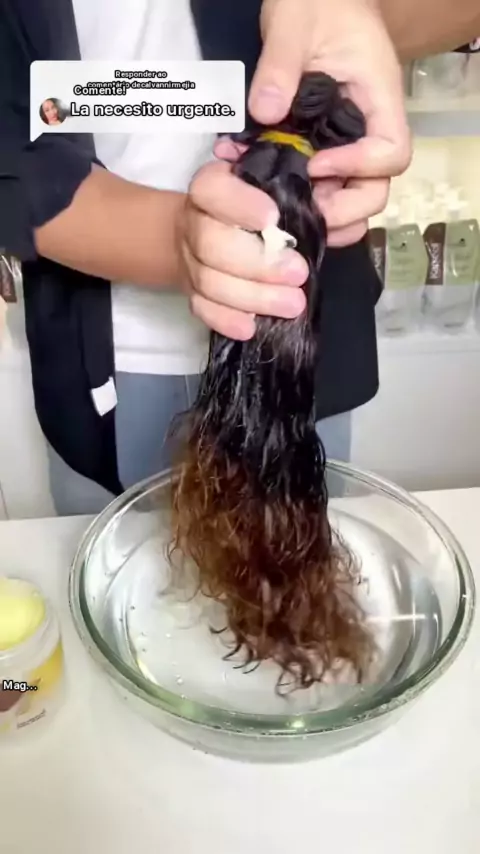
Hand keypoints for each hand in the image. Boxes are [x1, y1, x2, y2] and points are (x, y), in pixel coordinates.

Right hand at [180, 161, 308, 339]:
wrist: (209, 231)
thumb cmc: (252, 206)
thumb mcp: (269, 187)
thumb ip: (288, 191)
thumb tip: (323, 199)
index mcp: (211, 187)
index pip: (214, 190)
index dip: (240, 205)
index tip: (273, 218)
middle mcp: (194, 221)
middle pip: (211, 243)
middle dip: (258, 263)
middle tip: (299, 274)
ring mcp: (190, 260)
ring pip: (209, 281)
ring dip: (253, 297)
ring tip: (293, 304)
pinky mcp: (192, 291)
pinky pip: (202, 309)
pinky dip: (226, 319)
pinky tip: (250, 328)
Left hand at [215, 0, 410, 246]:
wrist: (314, 1)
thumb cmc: (316, 5)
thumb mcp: (292, 24)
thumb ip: (279, 67)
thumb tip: (265, 112)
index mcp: (377, 98)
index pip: (391, 151)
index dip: (359, 168)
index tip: (316, 166)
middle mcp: (369, 130)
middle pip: (376, 190)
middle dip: (342, 210)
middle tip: (299, 209)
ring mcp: (349, 145)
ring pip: (353, 199)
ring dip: (326, 216)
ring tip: (286, 214)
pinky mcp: (327, 152)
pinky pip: (326, 189)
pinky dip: (306, 204)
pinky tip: (272, 200)